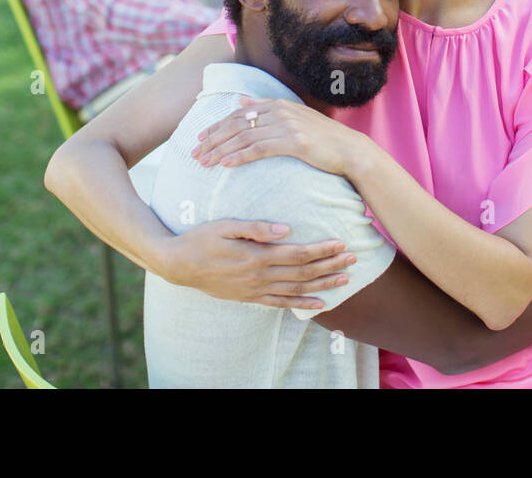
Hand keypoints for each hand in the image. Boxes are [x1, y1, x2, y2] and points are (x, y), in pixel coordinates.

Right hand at [165, 218, 355, 308]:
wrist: (178, 265)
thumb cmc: (202, 239)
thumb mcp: (226, 226)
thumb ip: (256, 228)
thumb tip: (285, 229)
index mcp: (256, 256)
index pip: (297, 254)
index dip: (321, 250)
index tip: (341, 243)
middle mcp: (259, 276)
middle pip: (303, 273)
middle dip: (330, 265)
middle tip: (353, 258)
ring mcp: (255, 290)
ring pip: (297, 290)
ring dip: (323, 285)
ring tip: (345, 278)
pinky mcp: (250, 297)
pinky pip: (281, 304)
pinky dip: (302, 304)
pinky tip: (320, 304)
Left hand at [192, 96, 378, 176]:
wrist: (349, 150)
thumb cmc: (323, 138)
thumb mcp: (294, 117)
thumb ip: (267, 107)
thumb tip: (242, 100)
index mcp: (278, 104)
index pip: (239, 113)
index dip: (217, 125)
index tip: (200, 138)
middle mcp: (280, 111)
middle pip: (237, 124)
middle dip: (213, 139)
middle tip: (195, 153)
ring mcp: (287, 125)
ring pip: (244, 137)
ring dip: (221, 150)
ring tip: (205, 163)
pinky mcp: (294, 141)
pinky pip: (259, 149)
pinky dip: (240, 156)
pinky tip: (226, 165)